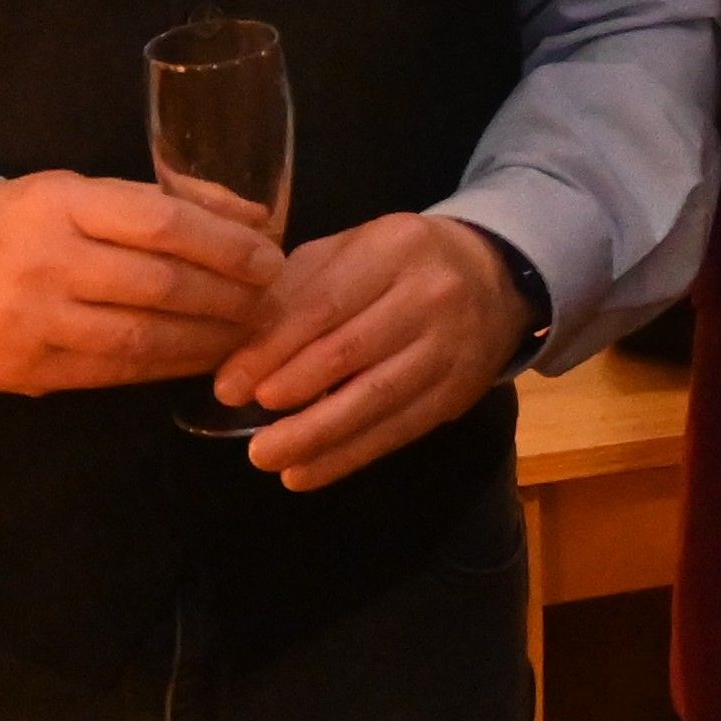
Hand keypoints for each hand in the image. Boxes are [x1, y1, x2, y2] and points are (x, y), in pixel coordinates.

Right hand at [0, 170, 281, 393]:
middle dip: (229, 295)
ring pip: (143, 335)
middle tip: (271, 300)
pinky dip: (171, 364)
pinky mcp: (34, 368)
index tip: (270, 257)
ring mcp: (38, 320)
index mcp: (63, 204)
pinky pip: (119, 370)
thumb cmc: (21, 226)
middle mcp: (49, 262)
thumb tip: (252, 217)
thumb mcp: (78, 193)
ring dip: (209, 337)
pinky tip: (206, 356)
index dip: (225, 244)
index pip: (161, 222)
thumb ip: (161, 202)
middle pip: (160, 283)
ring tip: (250, 331)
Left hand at [217, 212, 530, 492]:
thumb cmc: (398, 264)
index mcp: (394, 248)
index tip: (228, 386)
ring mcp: (451, 346)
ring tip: (266, 458)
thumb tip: (237, 355)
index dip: (270, 350)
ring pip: (374, 399)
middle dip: (289, 394)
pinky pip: (398, 430)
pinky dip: (348, 456)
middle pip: (348, 353)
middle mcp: (430, 294)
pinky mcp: (459, 391)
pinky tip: (306, 472)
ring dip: (314, 435)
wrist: (493, 277)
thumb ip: (293, 293)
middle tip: (243, 423)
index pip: (322, 305)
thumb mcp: (348, 252)